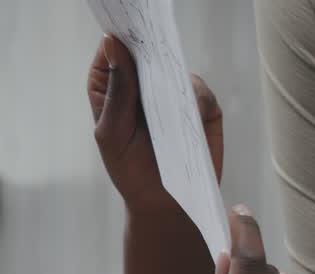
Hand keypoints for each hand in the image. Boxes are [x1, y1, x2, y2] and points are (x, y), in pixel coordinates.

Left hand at [88, 35, 222, 213]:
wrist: (164, 203)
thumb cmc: (130, 170)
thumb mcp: (113, 134)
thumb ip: (116, 92)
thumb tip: (114, 43)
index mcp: (112, 88)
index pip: (113, 53)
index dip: (117, 38)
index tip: (120, 29)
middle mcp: (144, 85)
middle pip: (146, 51)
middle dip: (148, 45)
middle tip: (149, 43)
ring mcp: (173, 93)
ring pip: (177, 70)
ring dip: (173, 79)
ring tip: (166, 96)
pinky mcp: (201, 107)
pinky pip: (200, 93)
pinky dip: (195, 101)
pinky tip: (189, 114)